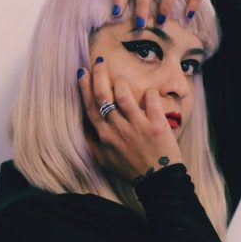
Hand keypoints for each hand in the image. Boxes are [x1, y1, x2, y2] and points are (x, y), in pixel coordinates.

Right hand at [77, 59, 183, 185]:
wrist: (157, 181)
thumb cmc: (131, 171)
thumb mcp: (104, 161)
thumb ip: (93, 143)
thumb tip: (84, 127)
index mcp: (104, 135)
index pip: (90, 105)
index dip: (85, 86)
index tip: (83, 71)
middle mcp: (117, 128)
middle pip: (103, 95)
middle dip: (99, 74)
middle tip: (99, 60)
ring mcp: (137, 125)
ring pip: (124, 94)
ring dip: (121, 82)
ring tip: (121, 78)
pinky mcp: (156, 124)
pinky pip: (151, 100)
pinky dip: (149, 93)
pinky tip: (149, 92)